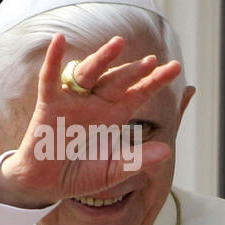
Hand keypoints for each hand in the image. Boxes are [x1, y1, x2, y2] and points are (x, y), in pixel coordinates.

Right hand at [0, 33, 180, 207]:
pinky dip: (53, 61)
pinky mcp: (49, 106)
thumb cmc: (81, 175)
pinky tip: (59, 40)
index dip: (154, 82)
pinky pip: (50, 79)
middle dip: (133, 72)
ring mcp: (72, 102)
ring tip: (118, 44)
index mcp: (112, 116)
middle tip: (151, 61)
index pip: (137, 94)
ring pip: (89, 74)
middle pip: (116, 81)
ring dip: (102, 59)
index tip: (175, 68)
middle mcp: (95, 104)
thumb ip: (137, 160)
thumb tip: (168, 150)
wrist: (49, 184)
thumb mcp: (113, 170)